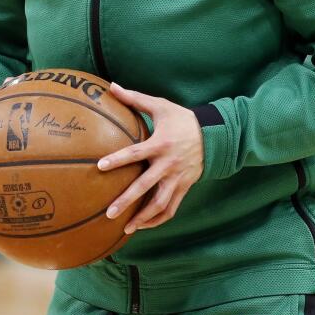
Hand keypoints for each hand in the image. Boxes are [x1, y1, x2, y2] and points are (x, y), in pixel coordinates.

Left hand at [98, 82, 203, 234]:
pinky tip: (143, 226)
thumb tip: (112, 86)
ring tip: (126, 228)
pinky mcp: (184, 187)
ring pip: (160, 204)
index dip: (118, 160)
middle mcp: (168, 164)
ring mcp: (177, 178)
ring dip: (143, 218)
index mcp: (160, 144)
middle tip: (110, 212)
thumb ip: (135, 99)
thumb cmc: (182, 119)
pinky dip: (158, 220)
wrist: (214, 134)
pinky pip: (171, 208)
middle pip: (145, 186)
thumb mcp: (160, 106)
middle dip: (127, 200)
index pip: (136, 153)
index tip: (101, 166)